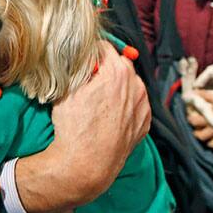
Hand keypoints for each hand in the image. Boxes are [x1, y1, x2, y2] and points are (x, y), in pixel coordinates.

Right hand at [46, 41, 149, 201]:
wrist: (87, 164)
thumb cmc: (75, 128)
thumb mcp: (68, 89)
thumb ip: (79, 66)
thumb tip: (84, 55)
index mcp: (118, 71)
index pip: (105, 48)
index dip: (91, 54)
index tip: (84, 63)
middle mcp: (136, 85)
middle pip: (120, 65)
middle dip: (106, 70)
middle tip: (90, 84)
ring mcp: (143, 105)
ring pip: (130, 85)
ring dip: (118, 88)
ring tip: (99, 103)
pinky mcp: (145, 122)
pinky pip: (135, 104)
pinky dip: (126, 105)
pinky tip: (110, 116)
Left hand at [186, 90, 212, 151]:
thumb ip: (206, 96)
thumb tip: (195, 92)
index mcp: (210, 120)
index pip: (195, 122)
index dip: (191, 120)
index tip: (191, 118)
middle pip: (202, 137)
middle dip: (199, 135)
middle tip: (198, 131)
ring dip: (211, 143)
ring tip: (211, 139)